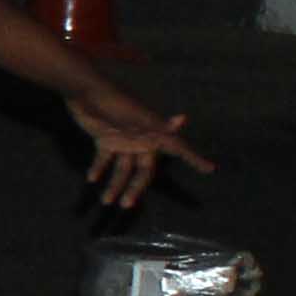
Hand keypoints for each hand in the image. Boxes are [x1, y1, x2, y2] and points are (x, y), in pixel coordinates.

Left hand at [73, 90, 211, 211]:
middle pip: (144, 170)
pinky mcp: (105, 139)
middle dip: (136, 188)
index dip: (194, 158)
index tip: (210, 169)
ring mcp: (123, 140)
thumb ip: (159, 123)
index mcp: (154, 132)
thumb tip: (183, 118)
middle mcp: (142, 139)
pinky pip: (104, 159)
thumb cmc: (115, 100)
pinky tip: (92, 179)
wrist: (85, 89)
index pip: (178, 147)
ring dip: (114, 184)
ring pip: (122, 169)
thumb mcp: (137, 115)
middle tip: (127, 205)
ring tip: (106, 201)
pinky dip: (98, 168)